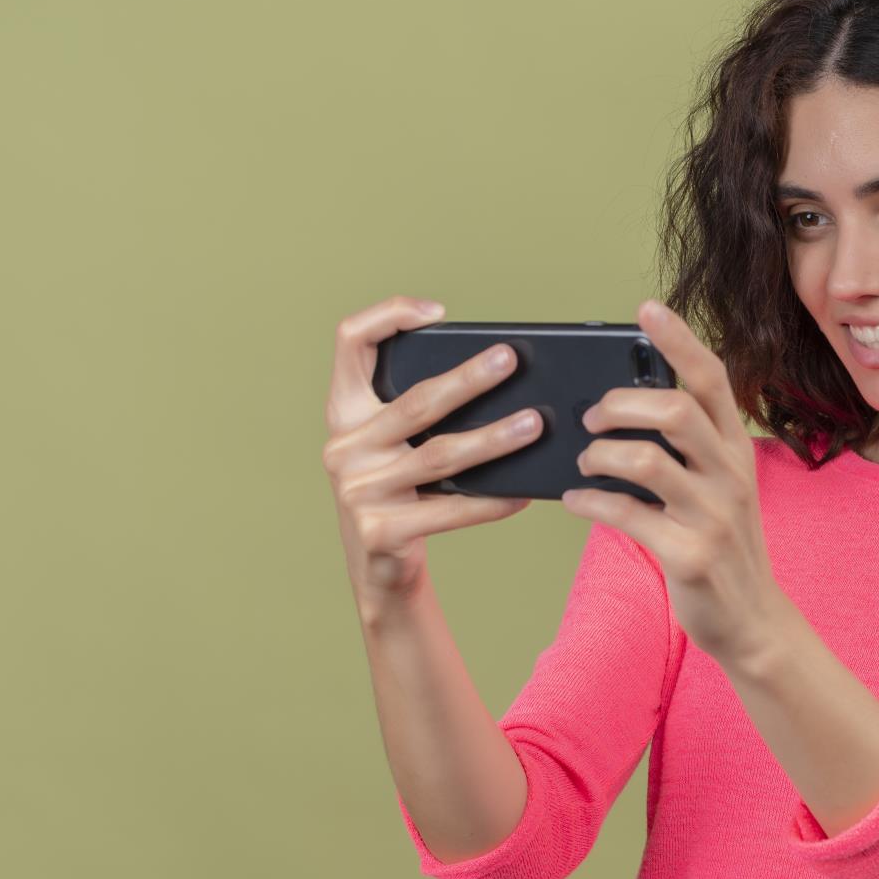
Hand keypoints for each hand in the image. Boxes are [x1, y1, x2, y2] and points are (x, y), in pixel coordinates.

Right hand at [321, 295, 542, 624]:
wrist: (376, 565)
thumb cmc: (398, 488)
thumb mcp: (392, 442)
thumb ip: (417, 408)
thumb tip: (496, 377)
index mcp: (344, 411)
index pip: (349, 341)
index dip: (388, 315)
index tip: (438, 313)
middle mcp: (343, 446)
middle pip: (416, 402)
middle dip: (468, 380)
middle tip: (509, 361)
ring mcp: (358, 490)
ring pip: (441, 456)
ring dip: (494, 438)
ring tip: (534, 424)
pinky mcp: (381, 531)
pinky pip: (450, 511)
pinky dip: (491, 501)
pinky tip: (523, 492)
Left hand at [563, 300, 789, 667]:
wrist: (751, 620)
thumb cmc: (720, 542)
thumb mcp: (718, 486)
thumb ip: (686, 446)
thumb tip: (621, 407)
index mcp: (736, 449)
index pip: (712, 379)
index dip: (679, 340)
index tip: (646, 309)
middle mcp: (730, 475)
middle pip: (676, 411)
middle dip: (622, 403)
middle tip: (592, 416)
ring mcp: (712, 516)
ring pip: (646, 461)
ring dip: (600, 454)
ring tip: (584, 461)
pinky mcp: (688, 555)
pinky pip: (627, 515)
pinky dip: (590, 502)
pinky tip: (575, 501)